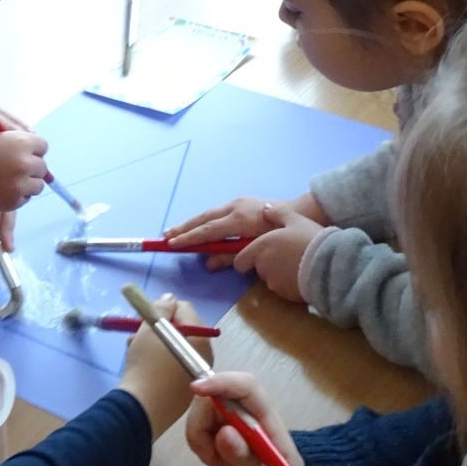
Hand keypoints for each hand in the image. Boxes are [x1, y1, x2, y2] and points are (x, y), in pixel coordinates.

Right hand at [0, 130, 47, 220]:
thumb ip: (18, 143)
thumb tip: (37, 153)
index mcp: (22, 142)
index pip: (42, 146)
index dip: (32, 150)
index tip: (22, 153)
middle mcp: (25, 162)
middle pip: (41, 168)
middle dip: (30, 168)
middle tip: (11, 168)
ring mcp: (20, 184)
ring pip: (36, 186)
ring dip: (25, 184)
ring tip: (5, 180)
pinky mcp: (12, 201)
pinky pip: (24, 199)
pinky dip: (16, 196)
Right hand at [116, 295, 208, 434]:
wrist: (140, 410)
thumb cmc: (146, 365)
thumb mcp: (150, 329)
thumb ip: (161, 308)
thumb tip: (170, 299)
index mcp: (201, 338)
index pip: (185, 309)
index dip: (164, 308)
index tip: (146, 316)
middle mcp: (203, 355)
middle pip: (182, 329)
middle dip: (159, 327)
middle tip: (139, 331)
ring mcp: (194, 373)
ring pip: (174, 347)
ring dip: (155, 342)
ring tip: (133, 346)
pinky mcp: (183, 389)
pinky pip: (173, 365)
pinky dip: (158, 360)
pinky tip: (140, 364)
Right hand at [166, 192, 325, 270]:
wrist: (301, 213)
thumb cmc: (280, 234)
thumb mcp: (257, 248)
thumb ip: (232, 256)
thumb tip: (208, 263)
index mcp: (239, 218)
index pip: (208, 230)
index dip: (189, 238)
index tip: (172, 243)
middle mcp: (235, 207)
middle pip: (204, 219)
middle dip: (184, 228)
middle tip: (165, 236)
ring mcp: (238, 202)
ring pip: (209, 214)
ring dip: (192, 223)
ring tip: (175, 231)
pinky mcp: (241, 202)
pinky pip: (218, 213)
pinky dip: (205, 220)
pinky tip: (197, 226)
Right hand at [184, 370, 301, 465]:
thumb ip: (244, 458)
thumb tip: (223, 434)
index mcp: (266, 416)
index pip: (245, 385)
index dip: (221, 381)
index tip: (196, 388)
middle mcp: (247, 409)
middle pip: (213, 397)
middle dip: (202, 425)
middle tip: (212, 457)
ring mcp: (232, 416)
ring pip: (201, 413)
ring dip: (202, 441)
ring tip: (224, 464)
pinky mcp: (220, 425)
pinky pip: (199, 427)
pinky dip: (202, 446)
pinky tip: (220, 461)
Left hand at [234, 209, 325, 303]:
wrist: (329, 264)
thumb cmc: (310, 239)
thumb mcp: (296, 220)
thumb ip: (278, 213)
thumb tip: (265, 209)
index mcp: (261, 247)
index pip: (240, 261)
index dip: (246, 259)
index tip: (258, 255)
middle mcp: (262, 266)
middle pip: (257, 268)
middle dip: (267, 264)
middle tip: (286, 255)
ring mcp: (273, 282)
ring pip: (270, 279)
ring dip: (278, 274)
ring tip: (297, 265)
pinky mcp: (284, 295)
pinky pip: (283, 289)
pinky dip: (288, 283)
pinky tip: (302, 275)